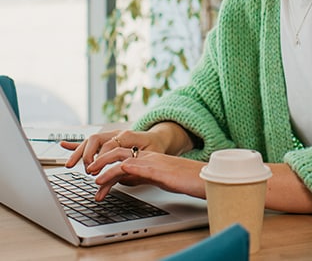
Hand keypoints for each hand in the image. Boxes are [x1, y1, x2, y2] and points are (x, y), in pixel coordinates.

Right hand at [63, 128, 168, 171]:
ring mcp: (110, 136)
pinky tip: (63, 144)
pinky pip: (89, 141)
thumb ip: (136, 166)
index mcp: (128, 135)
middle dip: (88, 154)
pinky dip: (76, 143)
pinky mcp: (106, 141)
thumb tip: (122, 177)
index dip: (100, 158)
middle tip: (87, 170)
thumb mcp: (151, 157)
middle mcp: (117, 134)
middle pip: (96, 139)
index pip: (109, 144)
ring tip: (70, 164)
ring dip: (79, 152)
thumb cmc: (155, 148)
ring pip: (90, 140)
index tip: (94, 171)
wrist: (159, 138)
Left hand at [88, 150, 206, 200]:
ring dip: (105, 163)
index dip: (107, 160)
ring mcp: (153, 162)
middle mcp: (149, 157)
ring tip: (93, 174)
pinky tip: (111, 174)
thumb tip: (128, 179)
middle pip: (120, 152)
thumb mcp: (160, 178)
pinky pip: (135, 167)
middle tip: (87, 168)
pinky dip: (120, 170)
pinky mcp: (157, 170)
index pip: (124, 155)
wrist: (203, 177)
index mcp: (149, 159)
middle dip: (101, 159)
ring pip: (123, 157)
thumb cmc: (186, 180)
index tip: (95, 170)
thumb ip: (144, 175)